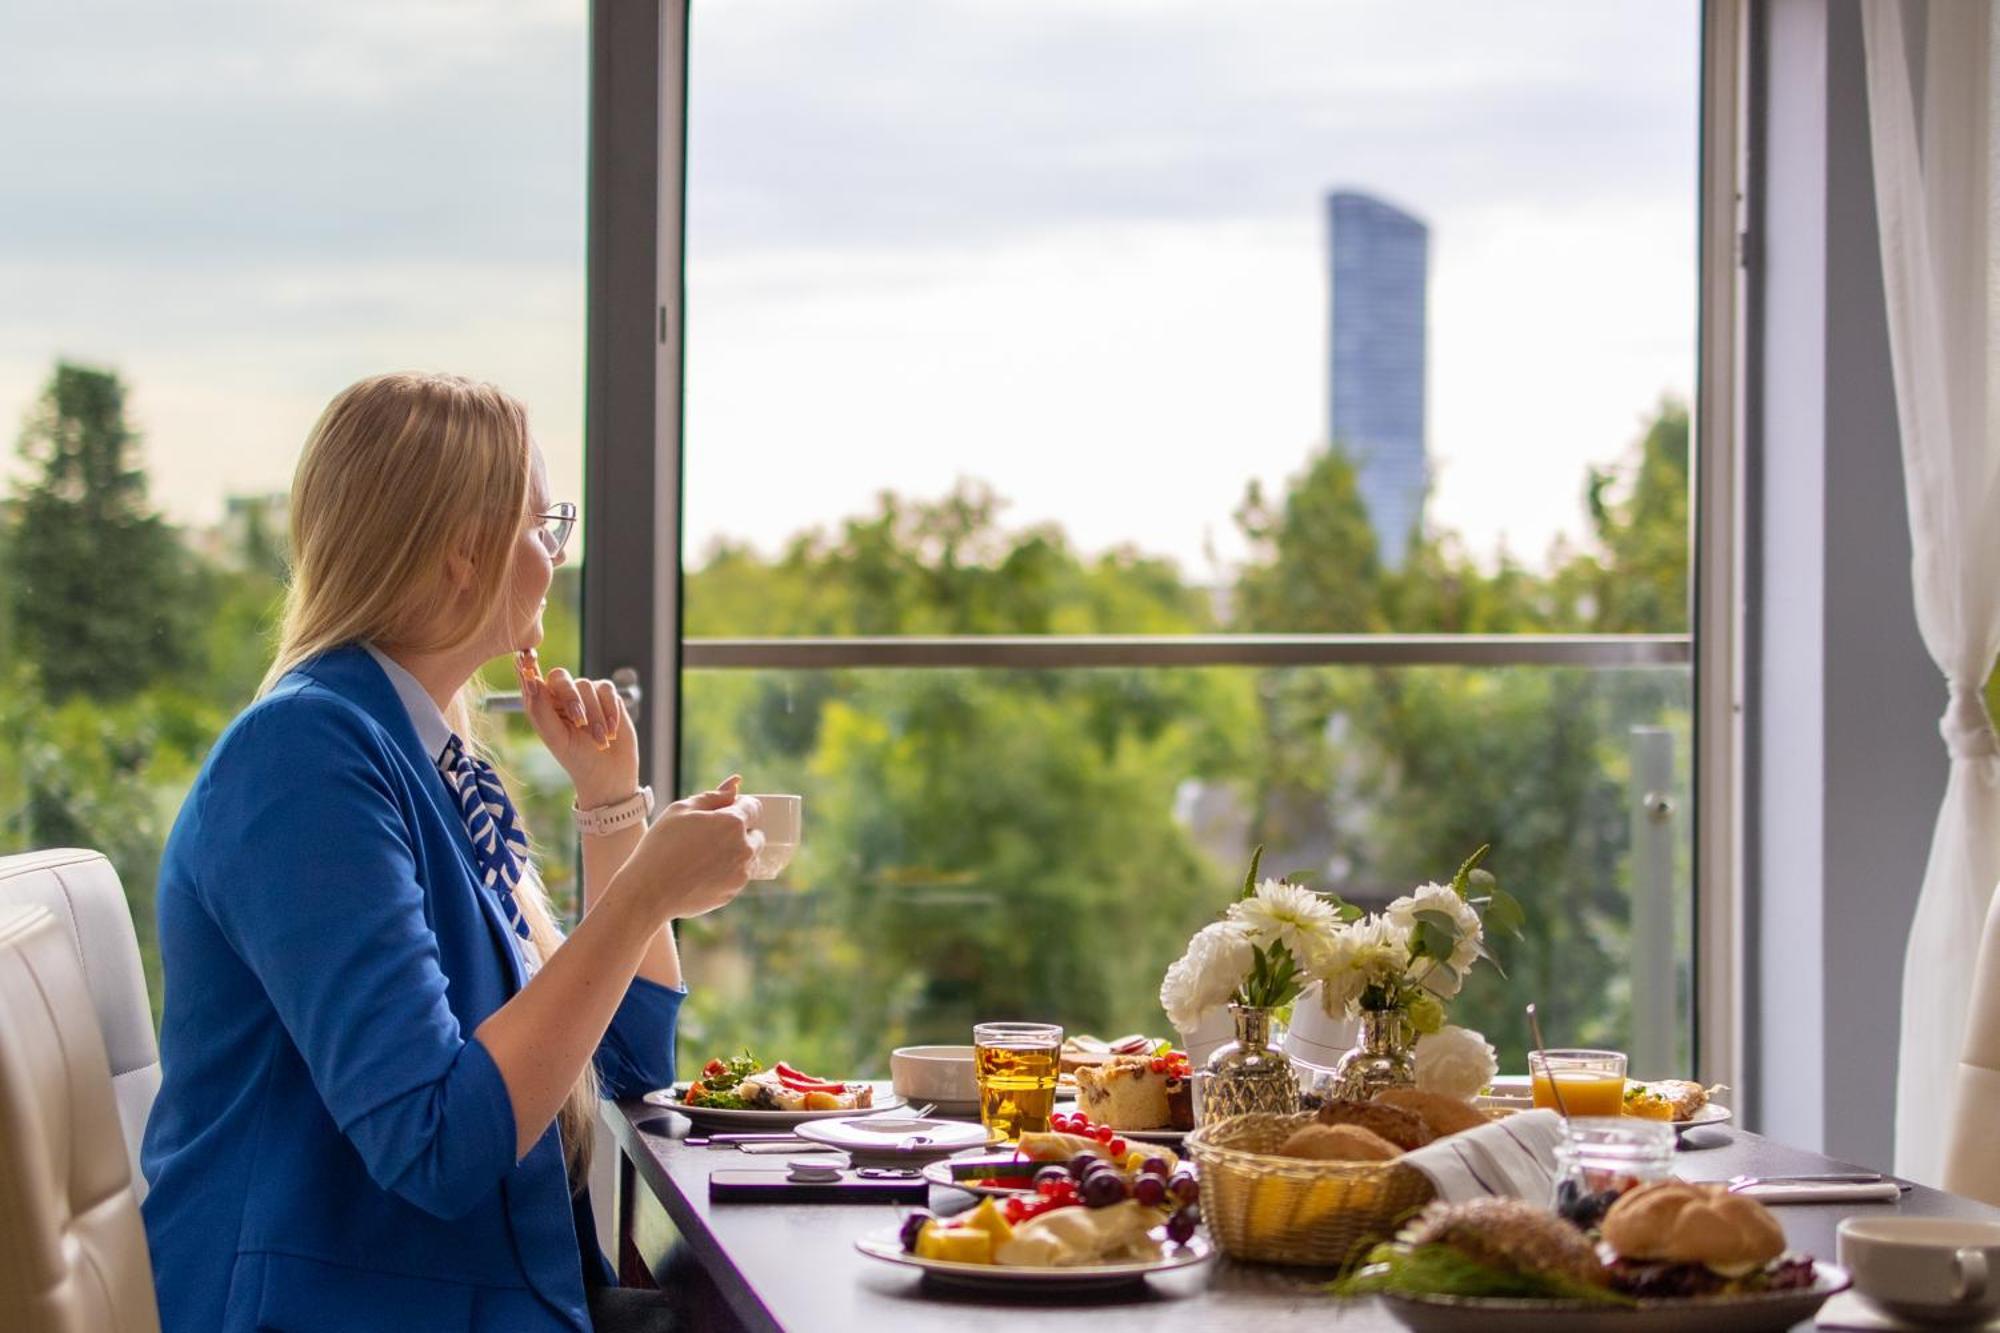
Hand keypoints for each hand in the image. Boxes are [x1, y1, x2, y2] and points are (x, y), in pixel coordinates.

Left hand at [518, 657, 639, 807]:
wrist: (608, 772)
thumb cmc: (577, 758)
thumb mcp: (556, 737)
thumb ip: (541, 709)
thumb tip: (532, 681)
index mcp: (542, 705)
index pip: (531, 677)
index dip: (527, 664)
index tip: (526, 658)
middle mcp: (562, 695)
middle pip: (561, 677)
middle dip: (572, 699)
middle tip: (580, 723)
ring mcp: (585, 694)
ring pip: (586, 686)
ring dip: (595, 715)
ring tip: (600, 739)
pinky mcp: (607, 696)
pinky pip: (607, 689)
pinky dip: (609, 710)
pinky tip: (611, 730)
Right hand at [609, 776, 758, 921]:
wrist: (649, 892)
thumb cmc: (661, 846)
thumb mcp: (681, 810)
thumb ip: (714, 796)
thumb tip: (736, 784)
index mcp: (733, 823)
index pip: (753, 807)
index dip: (737, 806)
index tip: (720, 813)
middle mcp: (744, 849)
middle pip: (755, 833)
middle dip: (738, 832)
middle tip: (707, 837)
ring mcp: (740, 874)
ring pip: (749, 857)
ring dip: (735, 853)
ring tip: (702, 857)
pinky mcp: (732, 892)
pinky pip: (737, 876)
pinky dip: (726, 872)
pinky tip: (700, 873)